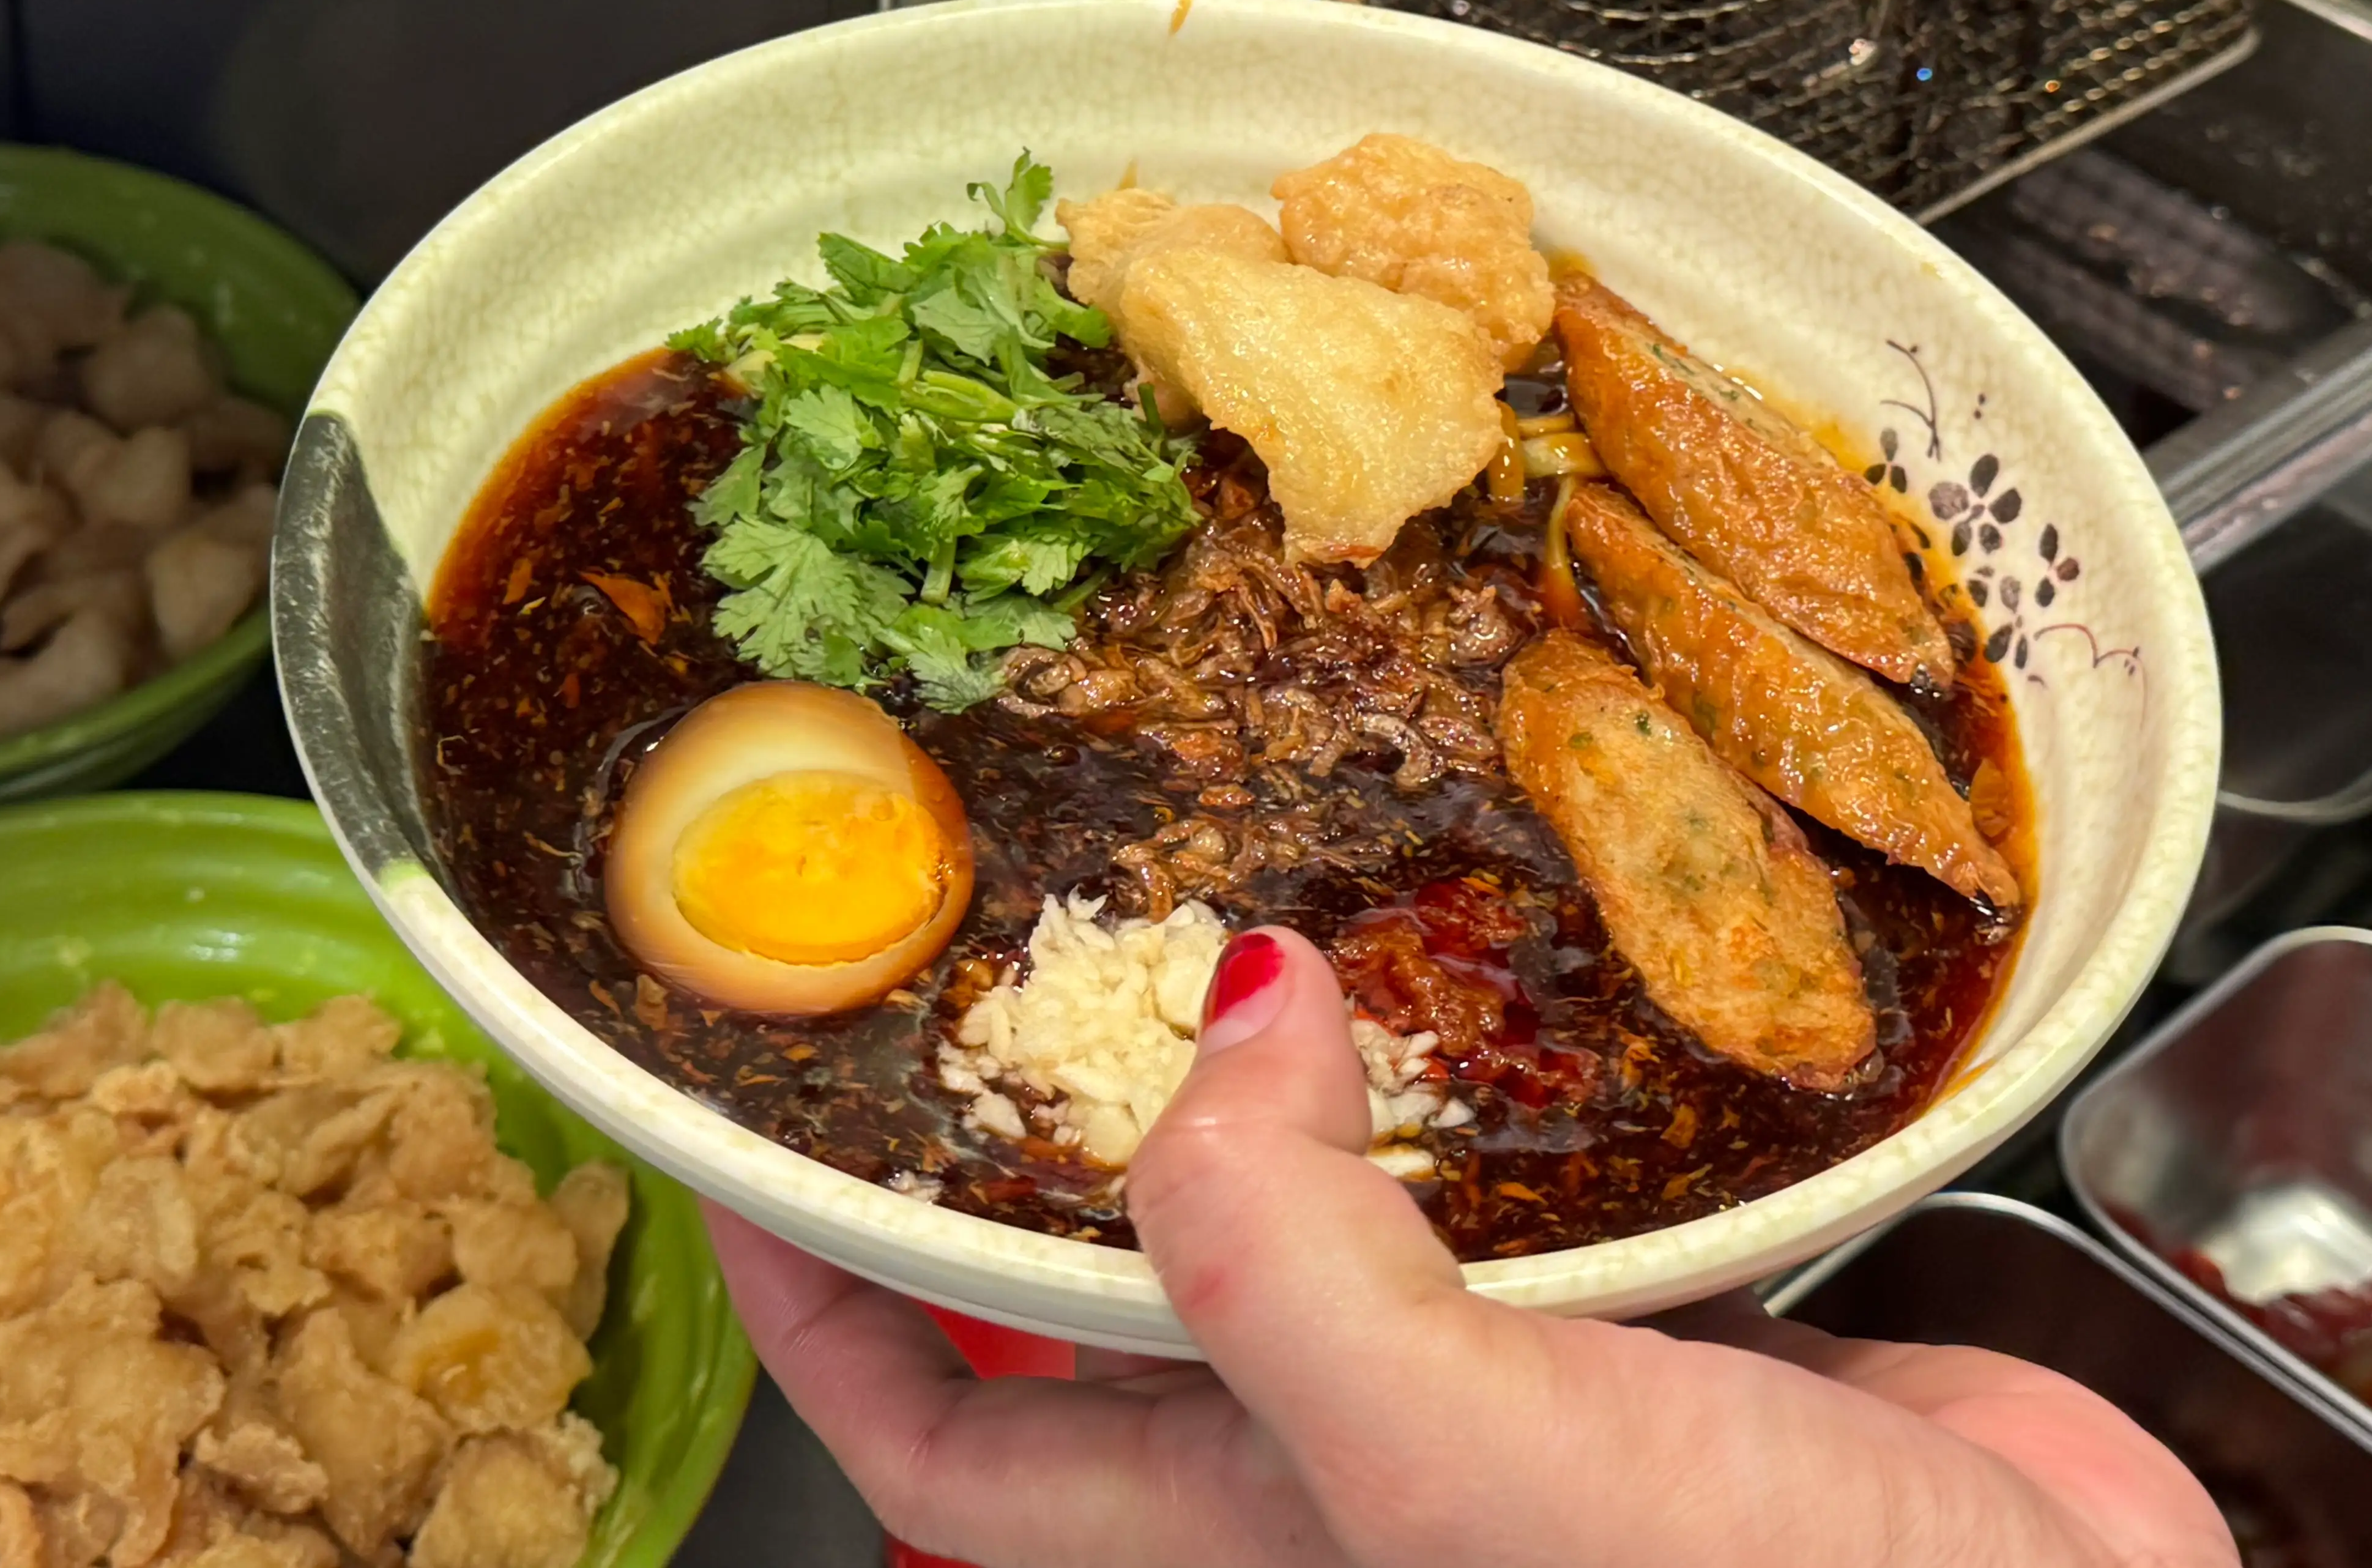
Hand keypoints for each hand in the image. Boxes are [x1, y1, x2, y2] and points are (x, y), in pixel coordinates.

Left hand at [710, 928, 2235, 1567]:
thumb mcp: (1468, 1472)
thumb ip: (1301, 1267)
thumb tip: (1227, 1018)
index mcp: (1244, 1531)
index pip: (936, 1433)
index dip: (806, 1292)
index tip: (722, 1125)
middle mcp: (1342, 1465)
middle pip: (1103, 1292)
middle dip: (1021, 1129)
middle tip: (967, 924)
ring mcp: (1497, 1386)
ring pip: (1305, 1205)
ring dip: (1246, 1064)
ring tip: (1199, 869)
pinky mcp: (1649, 1315)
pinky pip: (1504, 1166)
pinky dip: (1470, 1053)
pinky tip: (1480, 930)